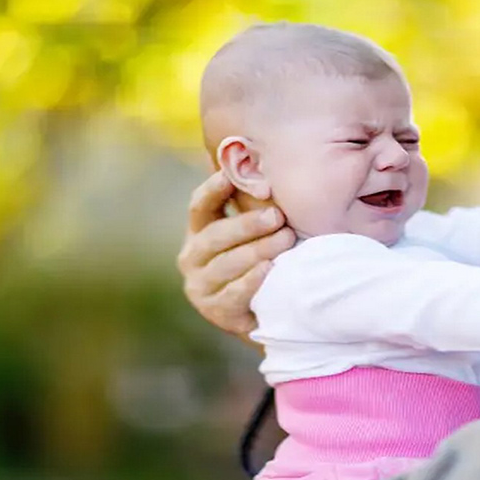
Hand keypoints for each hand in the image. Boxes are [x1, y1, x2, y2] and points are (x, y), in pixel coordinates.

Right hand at [176, 171, 295, 339]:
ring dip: (258, 250)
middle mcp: (193, 257)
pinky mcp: (216, 311)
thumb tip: (266, 168)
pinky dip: (253, 280)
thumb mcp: (251, 232)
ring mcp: (201, 286)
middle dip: (247, 224)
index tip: (229, 176)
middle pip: (215, 236)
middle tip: (277, 216)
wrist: (261, 312)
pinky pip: (234, 293)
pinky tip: (270, 269)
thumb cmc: (258, 259)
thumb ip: (252, 205)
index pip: (199, 206)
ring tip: (287, 240)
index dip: (212, 190)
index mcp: (199, 231)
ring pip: (227, 264)